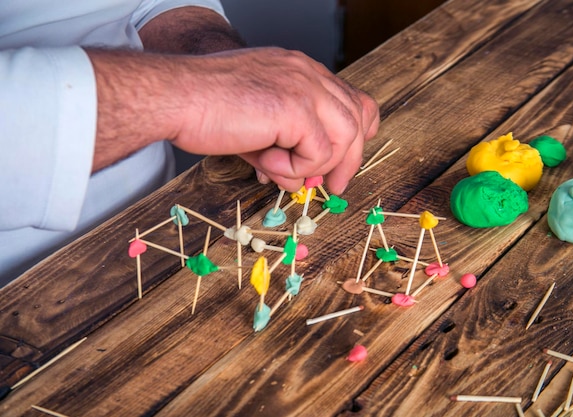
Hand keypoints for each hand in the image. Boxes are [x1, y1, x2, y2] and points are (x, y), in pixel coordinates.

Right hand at [171, 47, 378, 193]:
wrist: (175, 97)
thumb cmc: (205, 108)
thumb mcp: (256, 126)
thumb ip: (283, 147)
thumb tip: (298, 177)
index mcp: (299, 70)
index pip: (350, 98)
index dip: (356, 132)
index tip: (342, 162)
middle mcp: (307, 73)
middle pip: (358, 117)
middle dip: (350, 159)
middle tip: (333, 187)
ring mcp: (304, 87)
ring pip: (346, 136)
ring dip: (319, 165)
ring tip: (281, 169)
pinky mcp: (295, 108)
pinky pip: (318, 153)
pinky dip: (295, 168)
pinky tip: (264, 160)